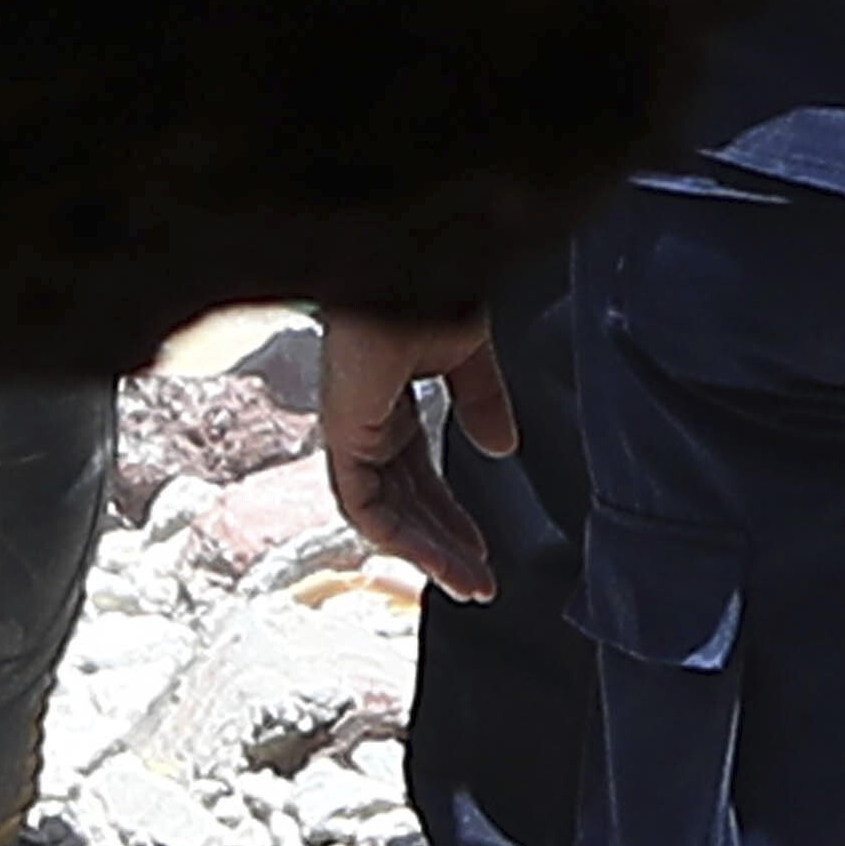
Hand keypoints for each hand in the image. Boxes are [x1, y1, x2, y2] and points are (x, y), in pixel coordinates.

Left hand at [316, 308, 510, 605]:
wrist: (402, 263)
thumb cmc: (425, 286)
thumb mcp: (470, 356)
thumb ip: (483, 402)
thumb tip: (501, 448)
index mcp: (388, 399)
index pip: (416, 474)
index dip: (451, 514)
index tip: (483, 547)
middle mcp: (365, 419)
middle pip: (404, 501)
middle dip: (444, 545)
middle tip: (479, 582)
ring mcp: (351, 427)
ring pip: (382, 513)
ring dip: (426, 551)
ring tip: (468, 581)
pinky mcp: (344, 431)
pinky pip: (361, 503)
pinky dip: (398, 534)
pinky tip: (435, 552)